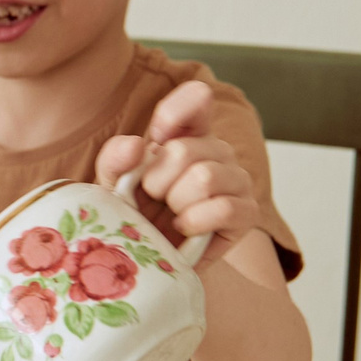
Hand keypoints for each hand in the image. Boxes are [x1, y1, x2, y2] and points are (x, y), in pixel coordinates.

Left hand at [94, 80, 263, 260]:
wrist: (148, 260)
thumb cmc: (133, 216)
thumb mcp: (113, 185)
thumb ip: (115, 160)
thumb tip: (135, 145)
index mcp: (186, 134)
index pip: (196, 100)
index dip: (176, 112)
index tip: (157, 136)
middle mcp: (216, 151)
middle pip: (185, 150)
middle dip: (157, 182)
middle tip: (155, 199)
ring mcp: (236, 180)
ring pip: (205, 177)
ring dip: (177, 203)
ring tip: (171, 216)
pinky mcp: (247, 213)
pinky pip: (226, 208)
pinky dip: (196, 221)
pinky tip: (185, 228)